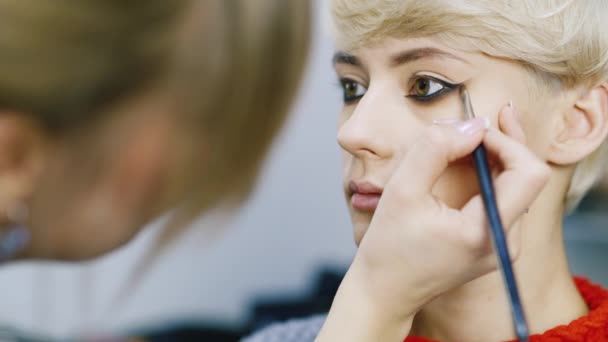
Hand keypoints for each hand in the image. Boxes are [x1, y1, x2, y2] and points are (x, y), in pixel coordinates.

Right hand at [318, 105, 549, 340]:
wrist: (385, 291)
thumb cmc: (388, 247)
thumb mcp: (401, 190)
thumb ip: (434, 149)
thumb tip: (472, 123)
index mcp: (486, 232)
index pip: (527, 172)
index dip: (505, 142)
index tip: (469, 132)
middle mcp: (505, 242)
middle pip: (527, 176)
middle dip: (500, 144)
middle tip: (473, 121)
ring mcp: (502, 245)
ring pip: (517, 185)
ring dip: (493, 157)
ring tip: (465, 140)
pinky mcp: (493, 243)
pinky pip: (504, 198)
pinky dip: (488, 174)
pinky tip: (469, 159)